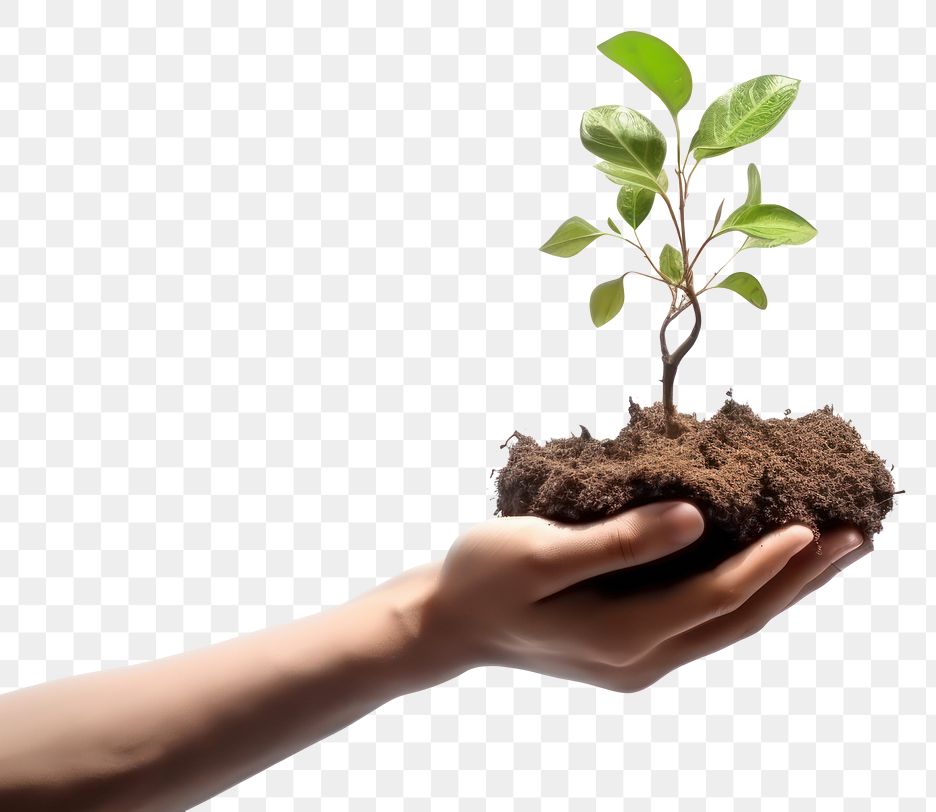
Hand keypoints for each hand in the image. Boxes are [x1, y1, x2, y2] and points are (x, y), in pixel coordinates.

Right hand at [421, 501, 865, 691]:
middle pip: (738, 620)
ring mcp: (637, 659)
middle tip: (856, 540)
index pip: (716, 600)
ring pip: (727, 624)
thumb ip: (618, 541)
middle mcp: (641, 659)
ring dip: (780, 588)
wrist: (447, 622)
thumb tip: (695, 518)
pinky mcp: (629, 645)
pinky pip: (703, 619)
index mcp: (621, 637)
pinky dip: (742, 589)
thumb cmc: (482, 578)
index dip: (768, 564)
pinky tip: (760, 564)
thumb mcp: (538, 553)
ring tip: (829, 552)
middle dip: (799, 581)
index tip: (815, 526)